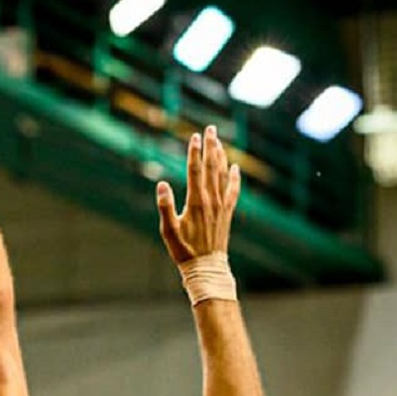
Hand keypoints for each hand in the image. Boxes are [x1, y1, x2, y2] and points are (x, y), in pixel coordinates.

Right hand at [155, 125, 240, 263]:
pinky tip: (235, 167)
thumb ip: (165, 206)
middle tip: (210, 128)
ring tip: (218, 141)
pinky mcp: (227, 212)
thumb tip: (161, 184)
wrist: (207, 267)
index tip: (194, 136)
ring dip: (220, 156)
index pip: (195, 171)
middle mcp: (211, 200)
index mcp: (196, 202)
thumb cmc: (184, 250)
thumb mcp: (168, 230)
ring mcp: (221, 205)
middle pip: (211, 167)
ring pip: (222, 175)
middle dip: (210, 146)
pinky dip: (234, 177)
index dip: (194, 152)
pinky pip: (233, 190)